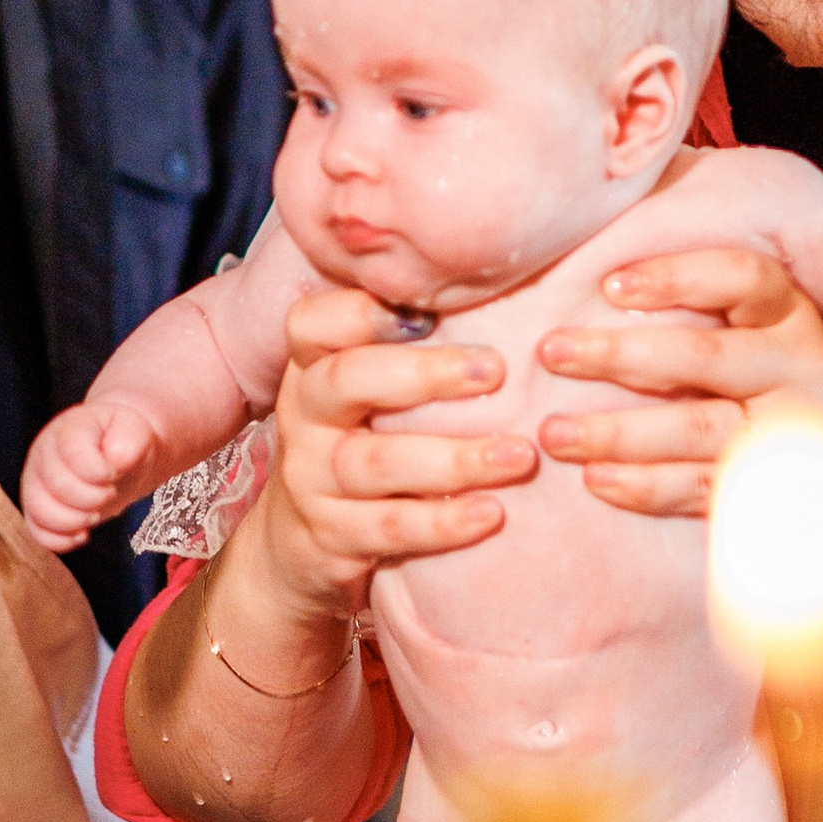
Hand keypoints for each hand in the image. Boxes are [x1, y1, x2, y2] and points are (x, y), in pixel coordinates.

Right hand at [21, 396, 160, 548]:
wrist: (116, 456)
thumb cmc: (122, 441)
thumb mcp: (134, 430)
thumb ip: (128, 440)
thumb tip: (114, 461)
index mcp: (68, 430)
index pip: (72, 453)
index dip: (98, 472)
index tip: (114, 474)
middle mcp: (43, 454)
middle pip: (57, 486)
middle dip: (92, 498)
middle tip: (110, 494)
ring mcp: (35, 482)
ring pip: (40, 511)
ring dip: (75, 521)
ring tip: (96, 514)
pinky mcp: (36, 508)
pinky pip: (37, 532)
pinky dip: (61, 540)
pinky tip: (82, 534)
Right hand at [255, 287, 536, 617]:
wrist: (302, 544)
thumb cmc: (365, 442)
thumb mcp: (371, 391)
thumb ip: (416, 343)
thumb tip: (510, 277)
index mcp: (314, 364)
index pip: (313, 322)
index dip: (361, 310)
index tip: (430, 311)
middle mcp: (304, 414)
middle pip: (348, 380)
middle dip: (426, 374)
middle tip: (498, 371)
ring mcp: (312, 477)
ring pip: (376, 462)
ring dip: (454, 458)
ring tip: (519, 456)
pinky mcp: (331, 536)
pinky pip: (389, 526)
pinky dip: (444, 522)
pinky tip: (492, 513)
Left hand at [537, 248, 822, 518]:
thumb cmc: (772, 380)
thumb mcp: (758, 330)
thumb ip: (702, 302)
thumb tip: (599, 268)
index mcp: (790, 315)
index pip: (742, 278)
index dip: (676, 276)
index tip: (609, 286)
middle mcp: (798, 368)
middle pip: (705, 356)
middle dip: (619, 354)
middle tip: (551, 353)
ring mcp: (789, 434)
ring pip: (696, 429)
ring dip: (617, 432)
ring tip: (554, 434)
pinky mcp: (774, 490)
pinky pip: (701, 488)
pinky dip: (644, 486)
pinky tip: (596, 479)